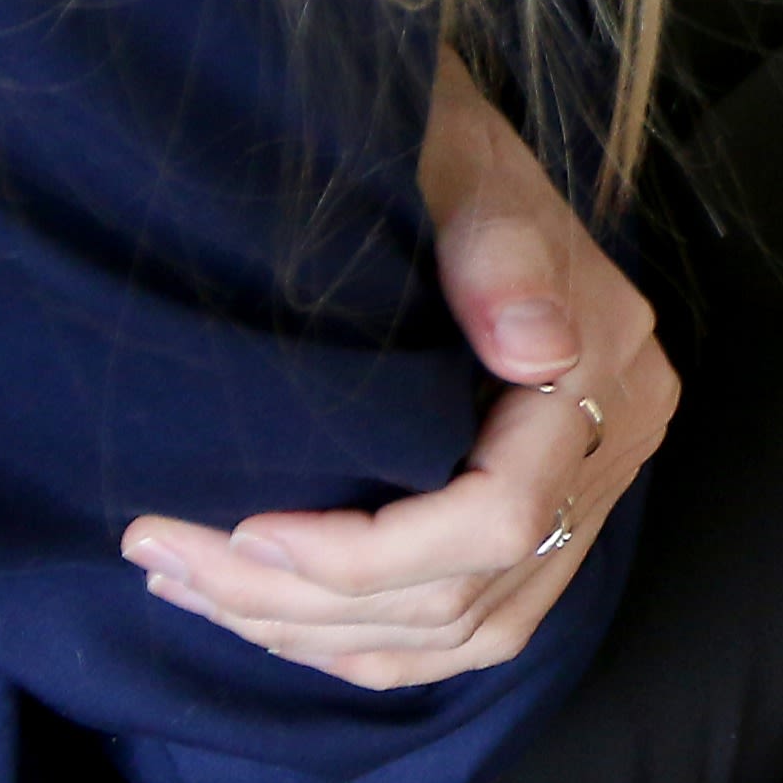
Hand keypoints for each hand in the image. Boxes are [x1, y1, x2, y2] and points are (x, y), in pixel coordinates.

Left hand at [120, 52, 682, 689]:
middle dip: (302, 600)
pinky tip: (270, 619)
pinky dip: (368, 643)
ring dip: (317, 632)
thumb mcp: (460, 163)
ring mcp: (589, 488)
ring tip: (191, 586)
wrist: (443, 138)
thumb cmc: (434, 142)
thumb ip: (500, 249)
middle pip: (471, 590)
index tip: (241, 527)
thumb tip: (538, 348)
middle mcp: (617, 440)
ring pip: (465, 628)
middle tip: (166, 554)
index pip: (500, 515)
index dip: (367, 553)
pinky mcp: (548, 516)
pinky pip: (473, 628)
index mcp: (609, 365)